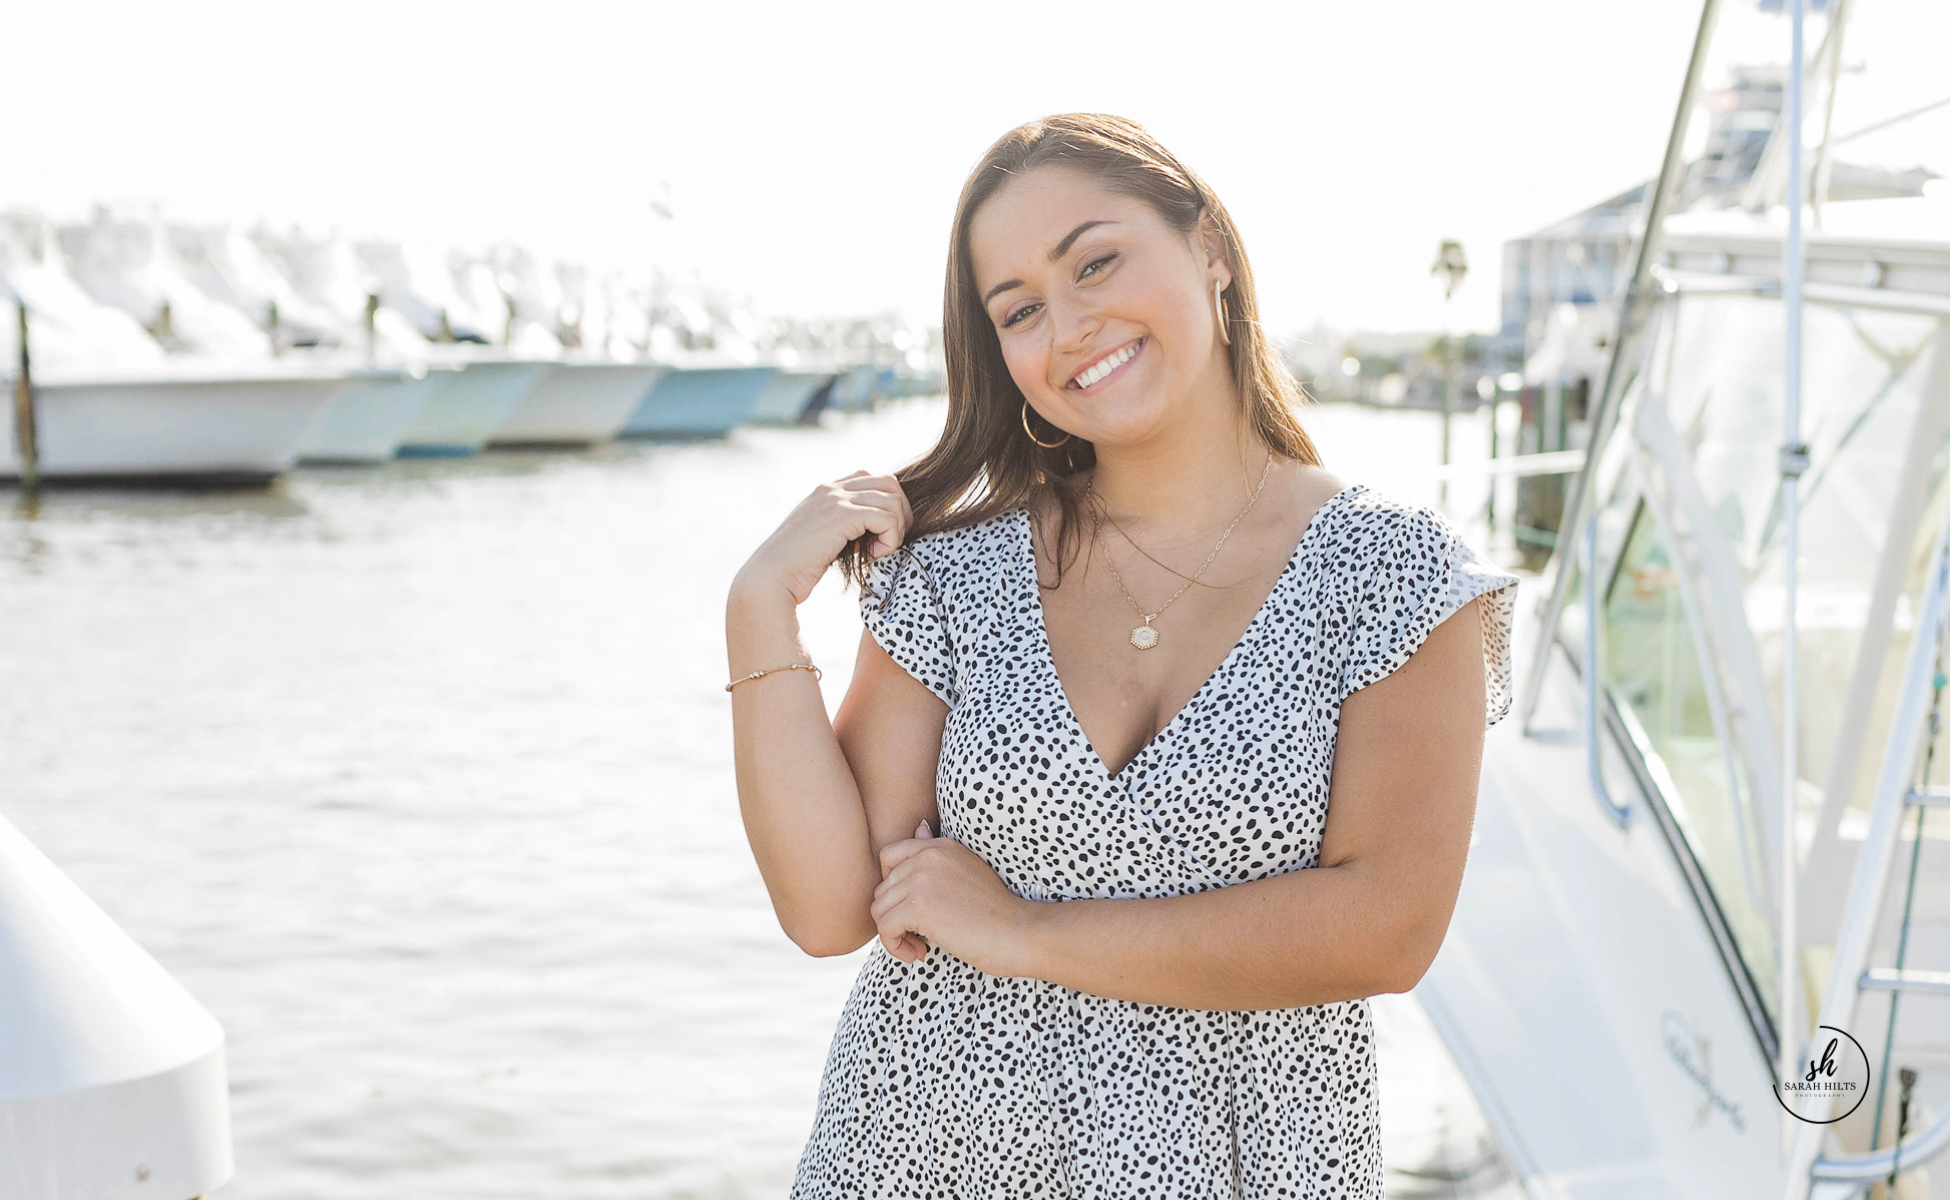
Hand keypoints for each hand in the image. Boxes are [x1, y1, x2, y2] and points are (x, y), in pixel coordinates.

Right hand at [730, 469, 912, 609]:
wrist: (771, 577)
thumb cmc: (796, 567)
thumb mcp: (823, 538)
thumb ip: (845, 525)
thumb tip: (877, 528)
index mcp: (827, 490)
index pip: (874, 479)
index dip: (887, 505)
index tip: (880, 535)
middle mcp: (832, 488)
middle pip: (889, 483)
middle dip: (900, 513)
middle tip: (890, 542)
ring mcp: (835, 499)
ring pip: (892, 500)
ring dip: (895, 529)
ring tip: (878, 552)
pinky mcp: (841, 515)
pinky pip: (886, 518)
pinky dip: (889, 539)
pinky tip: (873, 556)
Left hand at [872, 819, 1040, 977]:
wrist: (1019, 933)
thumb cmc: (997, 911)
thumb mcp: (967, 871)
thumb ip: (937, 855)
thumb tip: (918, 827)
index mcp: (941, 846)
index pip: (889, 856)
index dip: (891, 887)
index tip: (910, 908)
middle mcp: (928, 856)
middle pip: (882, 888)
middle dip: (894, 916)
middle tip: (918, 936)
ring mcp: (922, 879)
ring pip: (879, 909)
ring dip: (894, 935)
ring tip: (919, 946)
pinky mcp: (918, 906)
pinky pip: (884, 928)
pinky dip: (895, 946)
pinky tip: (918, 954)